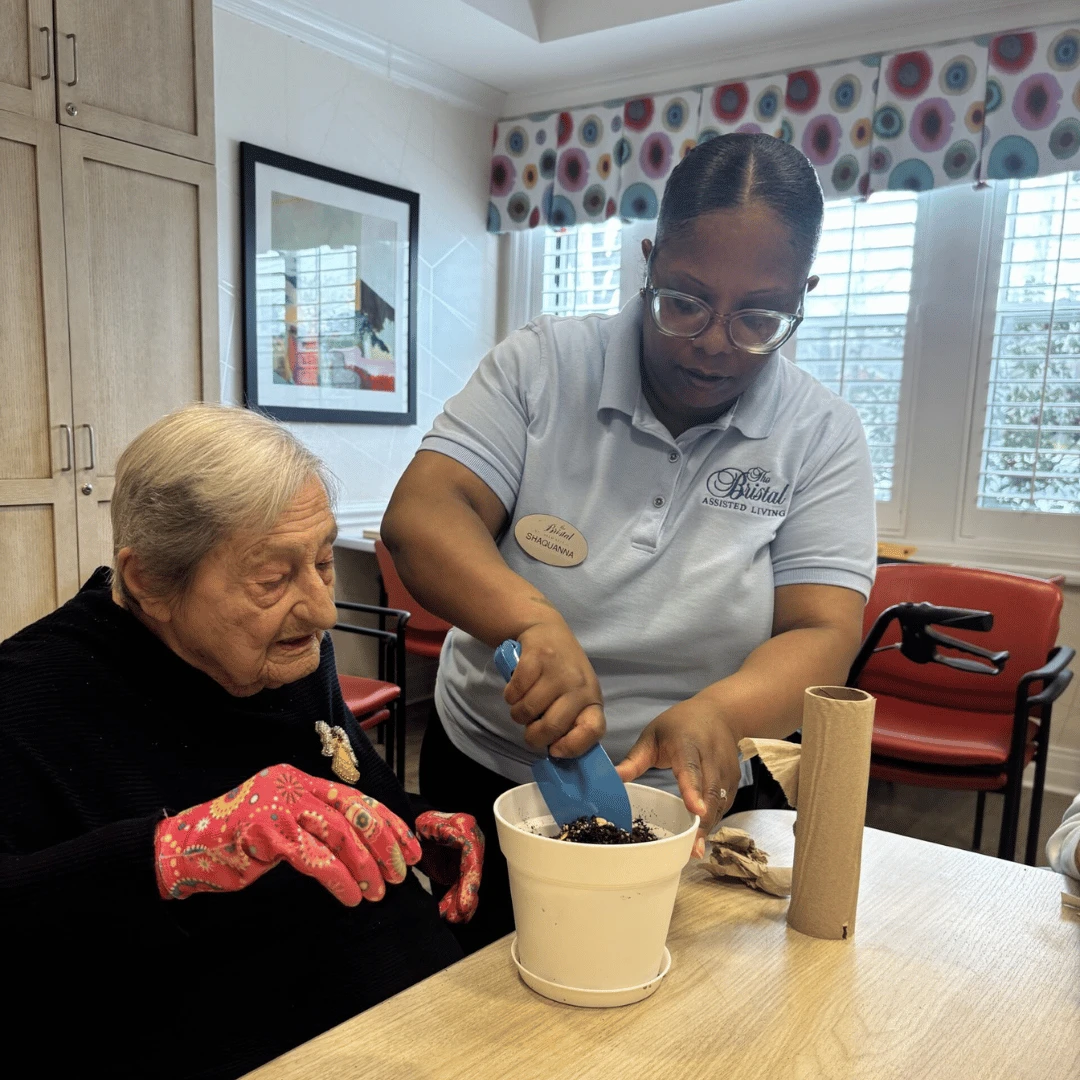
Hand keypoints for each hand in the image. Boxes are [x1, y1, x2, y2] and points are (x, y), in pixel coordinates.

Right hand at [155, 764, 421, 905]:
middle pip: (353, 811)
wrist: (182, 849)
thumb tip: (366, 845)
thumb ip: (314, 822)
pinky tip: (352, 896)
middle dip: (383, 843)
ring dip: (365, 866)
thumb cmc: (237, 840)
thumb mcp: (281, 821)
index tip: (408, 846)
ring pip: (339, 834)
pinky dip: (339, 879)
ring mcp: (279, 806)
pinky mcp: (267, 832)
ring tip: (379, 891)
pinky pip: (315, 857)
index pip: (354, 797)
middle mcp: (292, 785)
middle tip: (400, 871)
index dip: (386, 822)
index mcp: (298, 779)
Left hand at [414, 811, 484, 923]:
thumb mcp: (429, 823)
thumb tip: (456, 838)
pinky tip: (453, 914)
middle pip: (472, 874)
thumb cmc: (423, 822)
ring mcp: (467, 857)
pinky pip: (460, 887)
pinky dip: (456, 901)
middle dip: (465, 897)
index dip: (470, 881)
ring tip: (451, 917)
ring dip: (460, 903)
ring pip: (466, 884)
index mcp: (465, 828)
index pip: (472, 858)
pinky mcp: (460, 869)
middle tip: (457, 915)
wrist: (419, 826)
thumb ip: (441, 829)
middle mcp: (472, 843)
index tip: (465, 902)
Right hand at [504, 617, 605, 756]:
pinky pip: (514, 693)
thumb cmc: (562, 672)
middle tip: (530, 730)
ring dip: (518, 714)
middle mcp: (579, 685)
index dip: (572, 747)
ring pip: (527, 711)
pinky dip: (509, 696)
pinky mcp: (537, 658)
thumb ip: (570, 721)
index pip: (593, 730)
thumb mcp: (575, 696)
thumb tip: (555, 753)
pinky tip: (517, 688)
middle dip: (533, 737)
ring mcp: (558, 670)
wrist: (547, 629)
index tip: (555, 750)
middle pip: (552, 727)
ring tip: (524, 704)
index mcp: (593, 698)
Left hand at [615, 697, 741, 858]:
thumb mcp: (652, 735)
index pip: (691, 769)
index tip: (695, 810)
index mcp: (687, 743)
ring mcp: (726, 770)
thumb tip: (612, 779)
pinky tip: (701, 836)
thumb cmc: (680, 724)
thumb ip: (635, 760)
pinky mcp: (734, 781)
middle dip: (703, 822)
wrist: (720, 713)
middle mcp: (711, 757)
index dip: (693, 790)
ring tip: (695, 850)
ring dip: (709, 827)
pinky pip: (724, 805)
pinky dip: (714, 821)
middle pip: (710, 793)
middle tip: (693, 849)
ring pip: (720, 803)